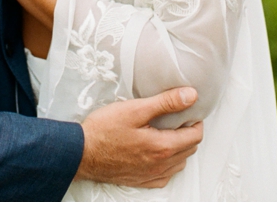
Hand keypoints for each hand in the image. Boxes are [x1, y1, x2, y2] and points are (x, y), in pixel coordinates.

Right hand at [76, 87, 203, 187]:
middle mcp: (162, 165)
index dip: (195, 121)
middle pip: (189, 149)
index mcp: (163, 146)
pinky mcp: (143, 181)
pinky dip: (168, 163)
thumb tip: (190, 96)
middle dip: (188, 133)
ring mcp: (153, 175)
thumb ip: (165, 102)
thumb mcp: (133, 110)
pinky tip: (157, 153)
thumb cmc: (103, 130)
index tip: (188, 112)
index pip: (195, 136)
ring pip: (180, 163)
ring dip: (179, 148)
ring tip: (166, 133)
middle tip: (176, 119)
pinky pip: (167, 175)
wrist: (82, 152)